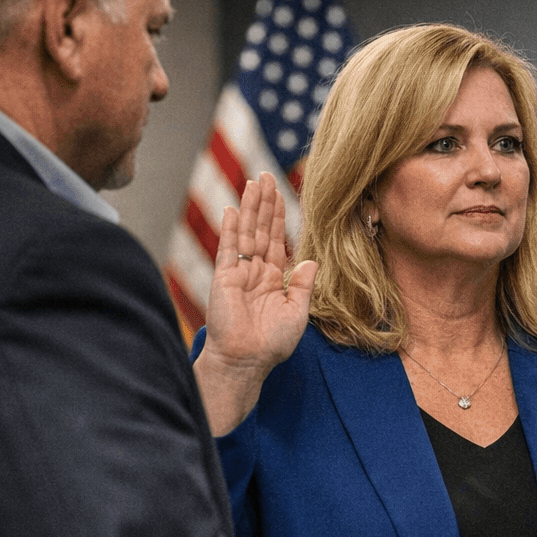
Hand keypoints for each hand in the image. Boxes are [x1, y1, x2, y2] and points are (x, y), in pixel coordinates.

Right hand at [193, 173, 317, 434]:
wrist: (247, 360)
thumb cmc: (272, 343)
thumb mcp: (297, 312)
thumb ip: (304, 284)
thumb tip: (312, 259)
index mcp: (275, 279)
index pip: (278, 240)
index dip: (279, 217)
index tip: (281, 193)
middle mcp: (256, 272)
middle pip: (261, 230)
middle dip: (264, 203)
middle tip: (266, 175)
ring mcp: (239, 273)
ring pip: (246, 233)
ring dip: (249, 208)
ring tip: (253, 182)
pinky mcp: (224, 278)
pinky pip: (228, 249)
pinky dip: (230, 229)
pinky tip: (232, 209)